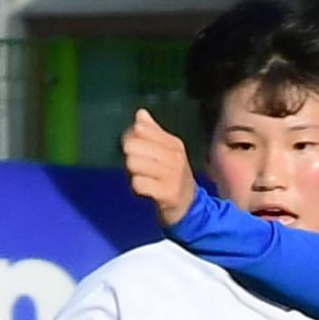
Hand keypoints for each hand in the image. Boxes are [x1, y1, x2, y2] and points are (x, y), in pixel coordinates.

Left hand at [123, 110, 194, 228]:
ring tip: (142, 176)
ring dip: (132, 172)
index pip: (140, 129)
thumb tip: (140, 113)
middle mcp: (174, 156)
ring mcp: (171, 175)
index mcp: (174, 143)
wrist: (188, 206)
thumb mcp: (168, 151)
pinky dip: (137, 186)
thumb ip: (153, 132)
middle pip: (132, 146)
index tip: (135, 147)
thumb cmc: (173, 176)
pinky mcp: (166, 192)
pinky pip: (137, 183)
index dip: (130, 137)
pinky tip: (146, 188)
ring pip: (133, 163)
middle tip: (137, 165)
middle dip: (129, 156)